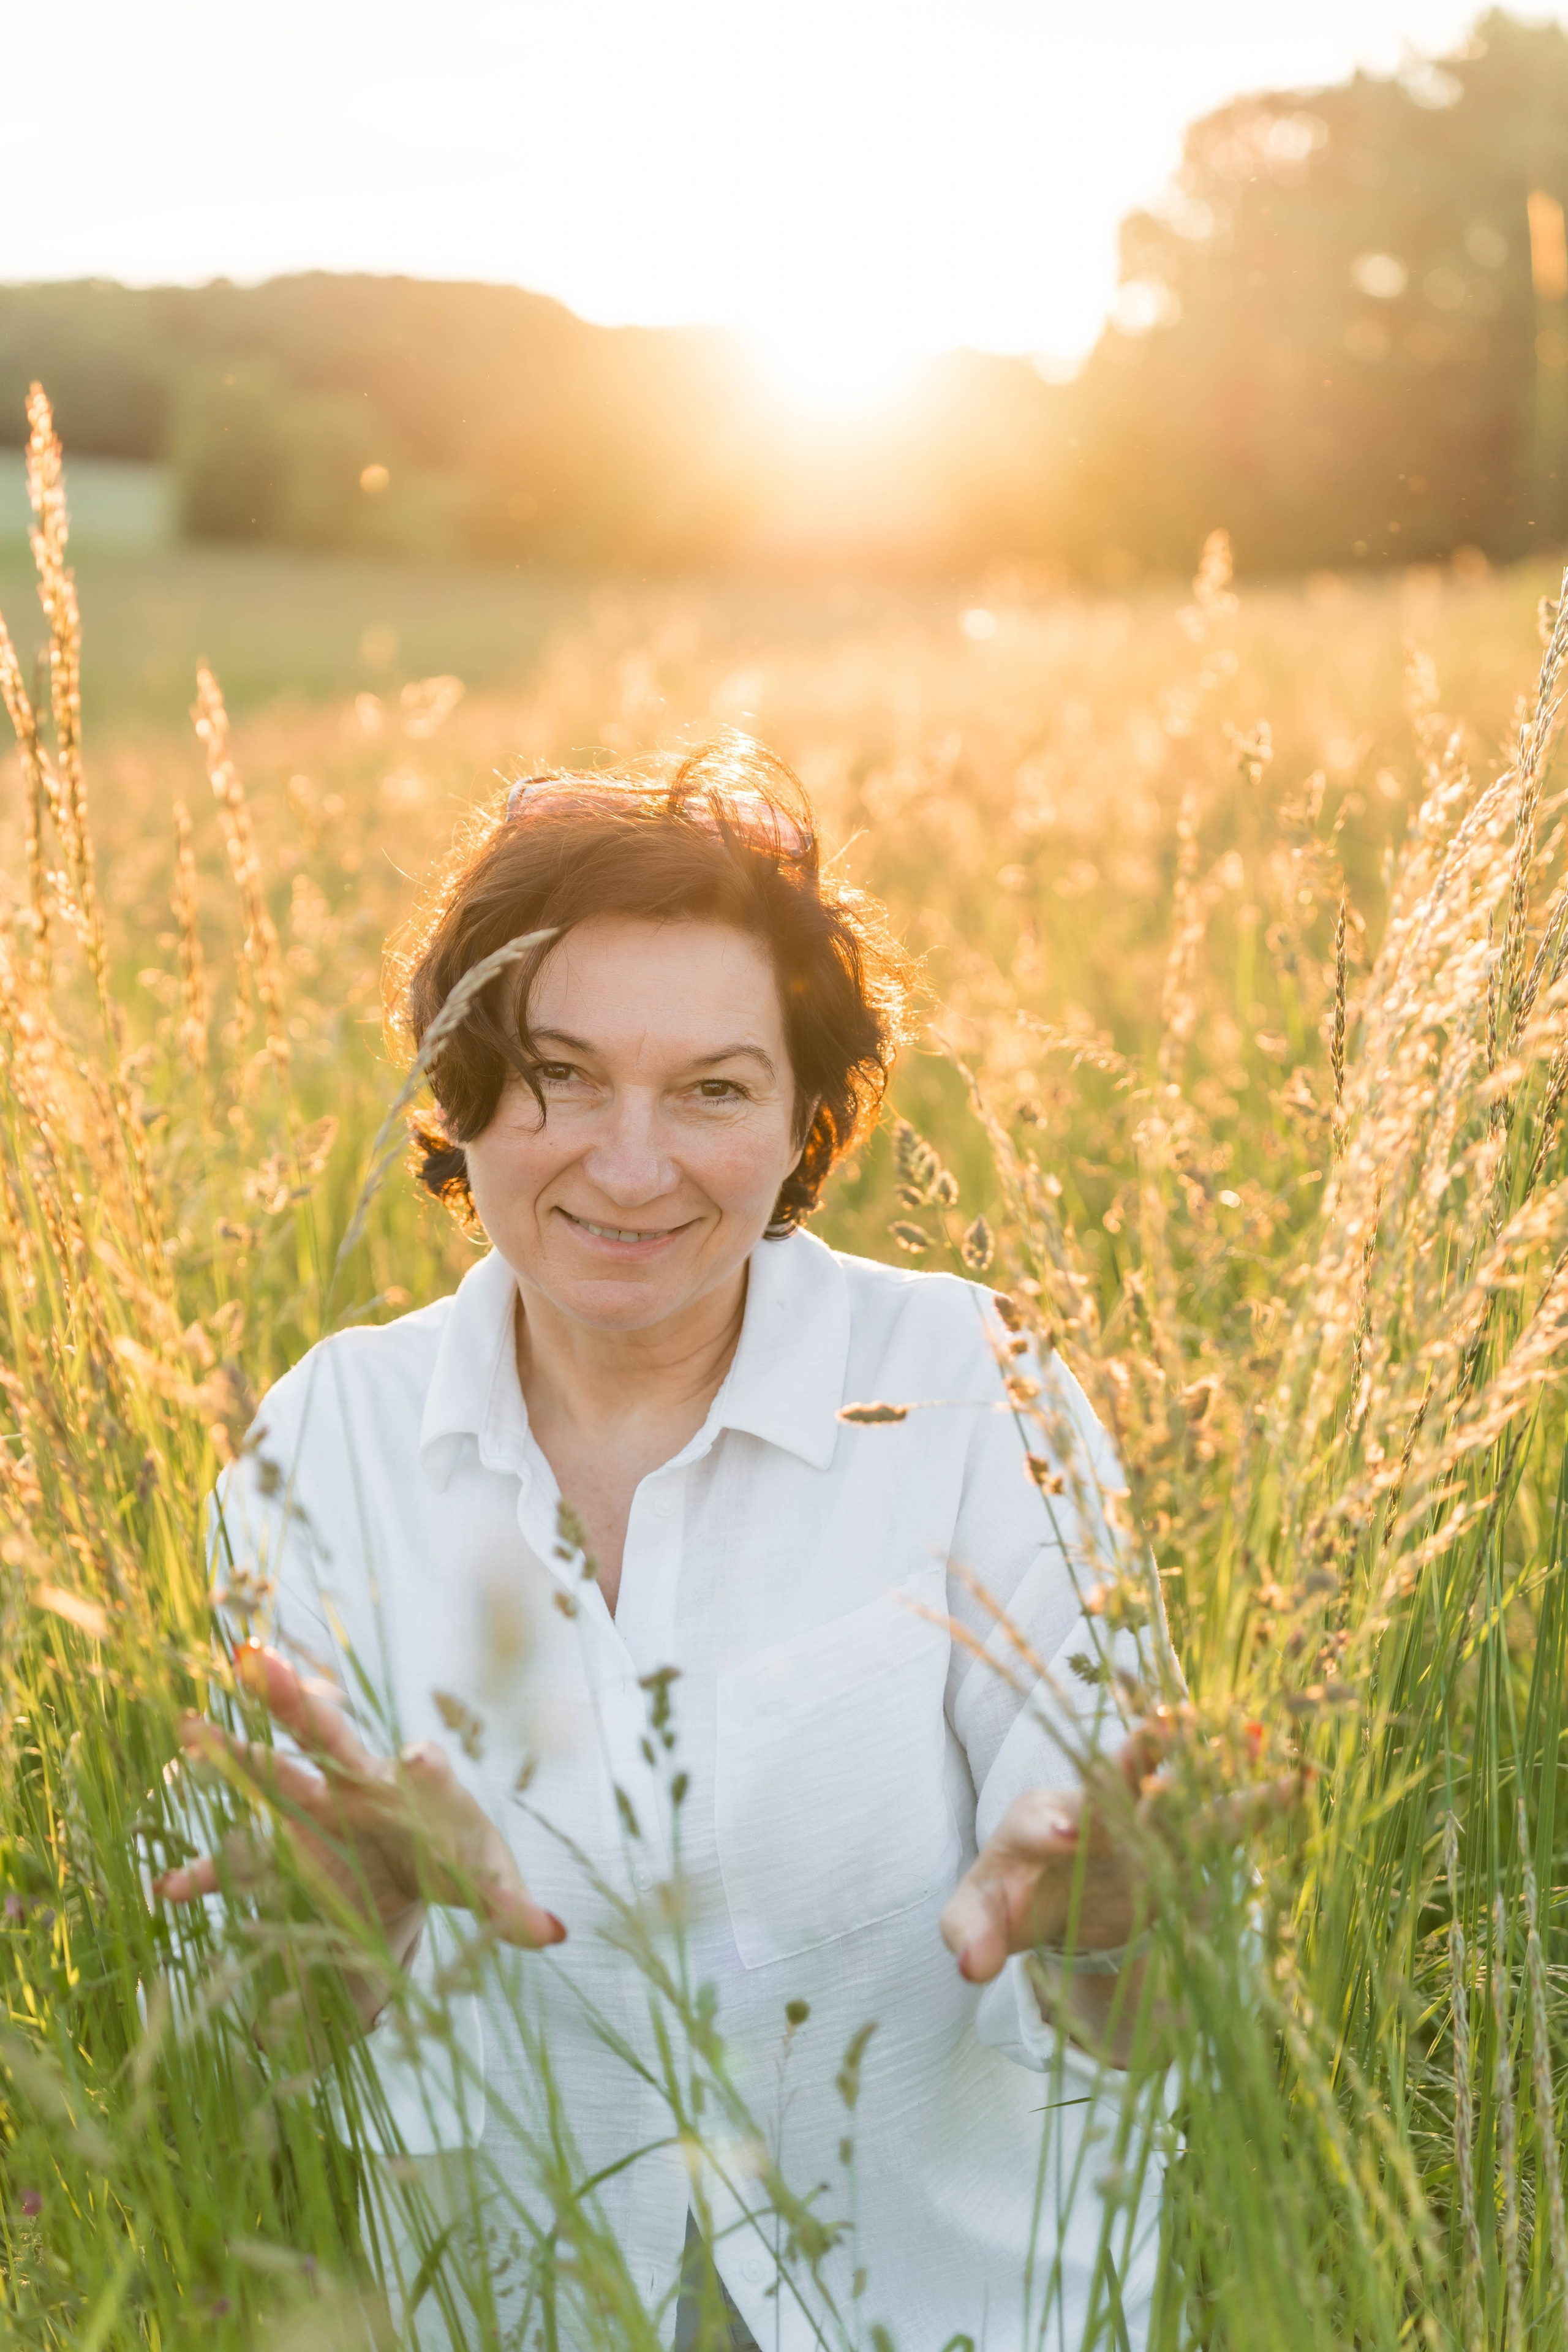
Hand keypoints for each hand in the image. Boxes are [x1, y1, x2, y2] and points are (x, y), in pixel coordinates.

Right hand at [155, 1643, 564, 2016]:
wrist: (408, 1871)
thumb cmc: (452, 1860)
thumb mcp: (484, 1885)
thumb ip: (512, 1905)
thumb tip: (554, 1931)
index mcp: (417, 1790)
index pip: (427, 1771)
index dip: (427, 1766)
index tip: (425, 1761)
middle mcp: (359, 1784)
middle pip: (331, 1735)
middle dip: (298, 1701)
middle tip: (261, 1658)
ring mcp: (315, 1810)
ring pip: (271, 1772)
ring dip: (233, 1753)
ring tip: (190, 1729)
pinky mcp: (284, 1852)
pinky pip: (238, 1862)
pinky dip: (205, 1876)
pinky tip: (170, 1891)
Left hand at [940, 1723, 1296, 1992]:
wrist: (1053, 1888)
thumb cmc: (1010, 1897)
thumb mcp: (980, 1918)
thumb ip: (971, 1934)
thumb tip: (969, 1967)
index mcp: (1033, 1826)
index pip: (1036, 1824)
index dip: (1049, 1828)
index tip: (1067, 1835)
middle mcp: (1089, 1809)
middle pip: (1111, 1778)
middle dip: (1139, 1756)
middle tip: (1166, 1726)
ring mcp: (1138, 1823)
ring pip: (1175, 1791)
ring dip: (1210, 1769)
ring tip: (1252, 1739)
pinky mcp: (1179, 1845)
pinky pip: (1218, 1824)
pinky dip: (1255, 1806)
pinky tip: (1297, 1784)